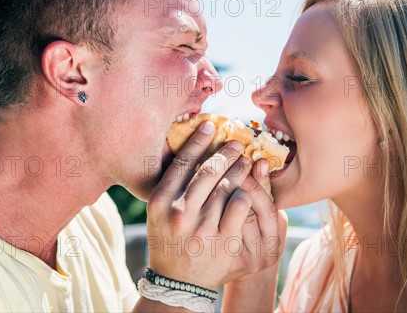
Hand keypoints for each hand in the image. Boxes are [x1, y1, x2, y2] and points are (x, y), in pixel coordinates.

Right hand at [146, 120, 282, 289]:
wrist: (178, 280)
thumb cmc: (169, 237)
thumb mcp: (158, 212)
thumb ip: (170, 184)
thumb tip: (191, 147)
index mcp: (159, 201)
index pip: (182, 162)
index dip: (198, 141)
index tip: (210, 126)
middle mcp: (178, 213)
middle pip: (208, 171)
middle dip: (227, 153)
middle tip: (237, 144)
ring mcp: (202, 228)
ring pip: (227, 186)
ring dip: (240, 169)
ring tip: (246, 162)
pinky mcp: (223, 240)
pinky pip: (240, 205)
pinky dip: (246, 192)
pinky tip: (248, 187)